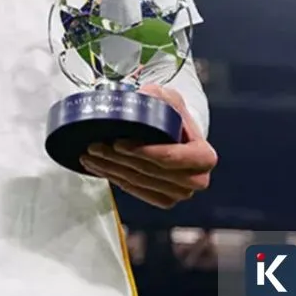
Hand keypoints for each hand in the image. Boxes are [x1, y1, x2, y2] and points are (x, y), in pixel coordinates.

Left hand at [79, 84, 216, 209]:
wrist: (175, 136)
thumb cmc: (174, 117)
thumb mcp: (170, 99)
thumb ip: (159, 96)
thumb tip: (142, 96)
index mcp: (204, 156)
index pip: (172, 158)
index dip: (144, 152)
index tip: (119, 143)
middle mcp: (197, 179)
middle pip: (152, 172)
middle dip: (120, 160)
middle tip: (95, 147)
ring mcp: (181, 193)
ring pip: (141, 183)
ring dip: (112, 170)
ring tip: (90, 156)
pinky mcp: (166, 200)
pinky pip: (138, 193)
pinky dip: (116, 180)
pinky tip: (99, 168)